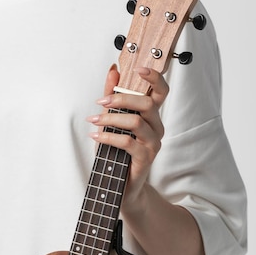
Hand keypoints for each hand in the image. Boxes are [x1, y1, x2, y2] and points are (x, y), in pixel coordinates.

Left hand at [87, 64, 168, 207]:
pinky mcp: (146, 158)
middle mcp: (157, 127)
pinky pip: (128, 142)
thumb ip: (114, 96)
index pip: (161, 91)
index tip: (138, 68)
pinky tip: (96, 136)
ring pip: (136, 122)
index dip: (154, 78)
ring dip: (111, 119)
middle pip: (146, 104)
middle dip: (121, 99)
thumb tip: (113, 71)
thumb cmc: (117, 153)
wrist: (121, 186)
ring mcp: (153, 143)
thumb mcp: (112, 121)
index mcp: (152, 116)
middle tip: (100, 101)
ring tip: (94, 121)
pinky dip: (108, 137)